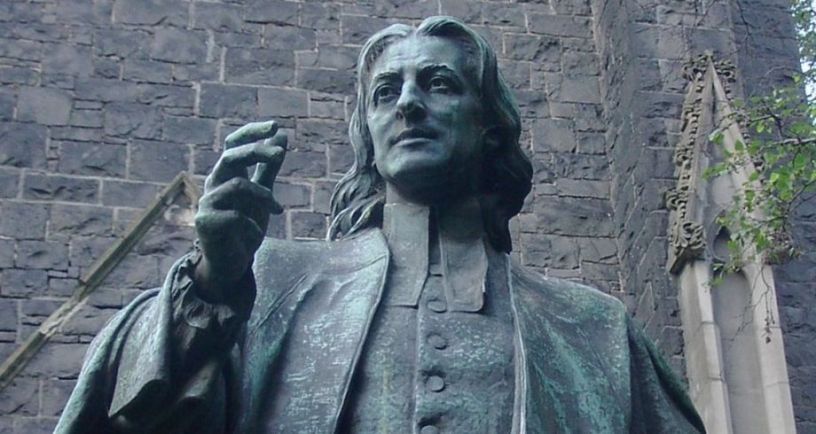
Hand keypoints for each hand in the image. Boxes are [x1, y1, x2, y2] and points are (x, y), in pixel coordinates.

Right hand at [193, 121, 286, 301]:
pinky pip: (235, 216)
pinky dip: (251, 225)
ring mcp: (207, 202)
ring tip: (277, 210)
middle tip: (279, 154)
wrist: (231, 262)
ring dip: (262, 196)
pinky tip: (255, 234)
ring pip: (237, 186)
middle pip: (230, 157)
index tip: (276, 126)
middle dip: (256, 152)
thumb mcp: (262, 193)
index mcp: (226, 174)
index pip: (233, 144)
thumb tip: (282, 136)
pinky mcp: (205, 223)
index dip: (252, 132)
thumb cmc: (245, 226)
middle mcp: (213, 184)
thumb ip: (269, 167)